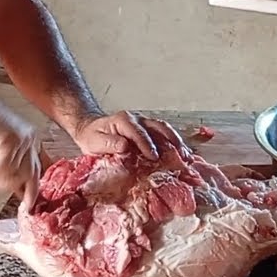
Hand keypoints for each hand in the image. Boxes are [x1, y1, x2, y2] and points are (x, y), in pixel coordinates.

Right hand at [0, 85, 41, 210]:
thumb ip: (4, 171)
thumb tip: (14, 190)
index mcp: (29, 142)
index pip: (36, 172)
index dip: (32, 191)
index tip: (28, 206)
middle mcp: (31, 141)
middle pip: (27, 178)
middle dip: (7, 183)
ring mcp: (24, 140)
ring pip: (13, 175)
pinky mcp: (13, 140)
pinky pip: (2, 168)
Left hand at [72, 111, 190, 159]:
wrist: (90, 130)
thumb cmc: (92, 137)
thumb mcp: (94, 141)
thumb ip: (109, 143)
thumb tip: (126, 146)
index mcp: (124, 120)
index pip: (139, 133)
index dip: (147, 145)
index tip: (154, 157)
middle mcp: (137, 119)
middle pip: (158, 126)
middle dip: (171, 140)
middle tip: (181, 154)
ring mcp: (144, 123)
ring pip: (164, 129)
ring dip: (176, 141)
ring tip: (186, 154)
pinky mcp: (148, 129)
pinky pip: (163, 134)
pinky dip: (173, 142)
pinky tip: (181, 153)